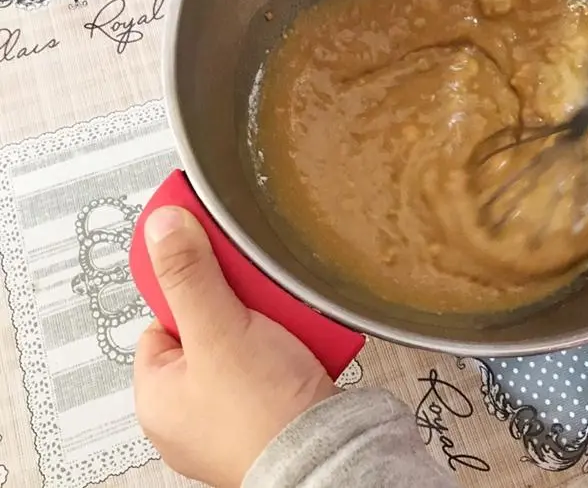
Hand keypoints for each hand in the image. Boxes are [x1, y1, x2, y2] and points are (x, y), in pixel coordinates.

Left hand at [134, 207, 336, 487]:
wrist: (330, 456)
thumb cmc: (263, 417)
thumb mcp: (218, 330)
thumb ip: (188, 276)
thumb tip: (162, 227)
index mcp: (160, 394)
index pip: (165, 316)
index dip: (192, 287)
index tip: (214, 265)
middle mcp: (191, 407)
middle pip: (210, 322)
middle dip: (242, 303)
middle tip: (260, 299)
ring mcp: (232, 411)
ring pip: (248, 337)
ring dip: (272, 320)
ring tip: (288, 319)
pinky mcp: (271, 410)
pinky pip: (275, 357)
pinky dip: (291, 343)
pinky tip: (303, 342)